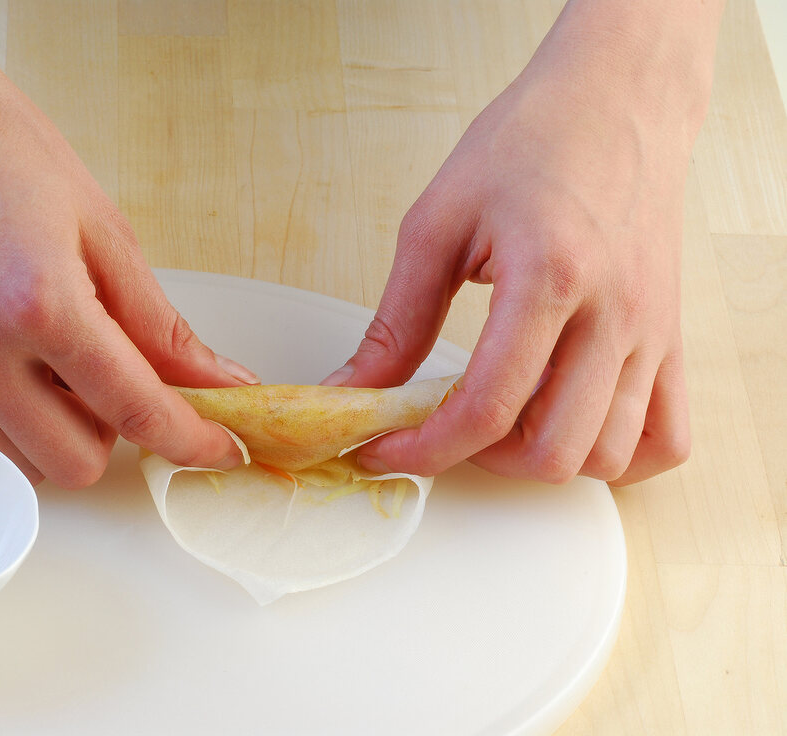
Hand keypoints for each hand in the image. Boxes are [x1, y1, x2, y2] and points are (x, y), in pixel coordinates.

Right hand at [0, 3, 252, 485]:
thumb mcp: (101, 227)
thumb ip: (159, 323)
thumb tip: (216, 380)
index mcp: (39, 303)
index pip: (136, 411)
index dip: (190, 440)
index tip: (216, 447)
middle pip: (74, 465)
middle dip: (111, 432)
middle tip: (110, 372)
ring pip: (14, 462)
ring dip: (51, 429)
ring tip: (46, 354)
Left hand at [325, 2, 720, 485]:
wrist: (616, 99)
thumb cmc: (531, 142)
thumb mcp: (437, 221)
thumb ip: (397, 319)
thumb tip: (355, 387)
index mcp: (549, 279)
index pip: (486, 408)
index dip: (423, 448)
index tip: (383, 448)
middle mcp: (614, 316)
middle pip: (552, 452)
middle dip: (479, 460)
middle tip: (439, 427)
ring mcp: (652, 333)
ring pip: (607, 456)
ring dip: (541, 460)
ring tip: (498, 420)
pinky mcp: (670, 337)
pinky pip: (667, 438)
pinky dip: (615, 456)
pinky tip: (568, 427)